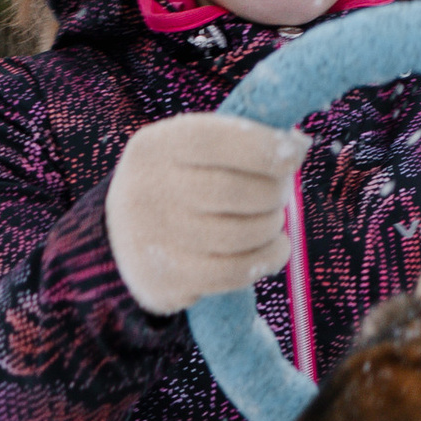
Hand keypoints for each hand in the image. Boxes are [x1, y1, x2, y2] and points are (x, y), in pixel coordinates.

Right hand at [105, 113, 307, 316]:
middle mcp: (148, 190)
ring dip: (272, 228)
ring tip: (272, 222)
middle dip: (273, 193)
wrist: (121, 239)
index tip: (294, 155)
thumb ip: (243, 140)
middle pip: (234, 192)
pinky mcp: (165, 279)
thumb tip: (298, 144)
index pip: (217, 140)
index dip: (265, 147)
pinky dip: (268, 260)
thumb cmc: (181, 184)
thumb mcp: (195, 151)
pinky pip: (234, 272)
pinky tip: (275, 250)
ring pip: (240, 235)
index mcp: (157, 146)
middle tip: (280, 194)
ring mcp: (153, 239)